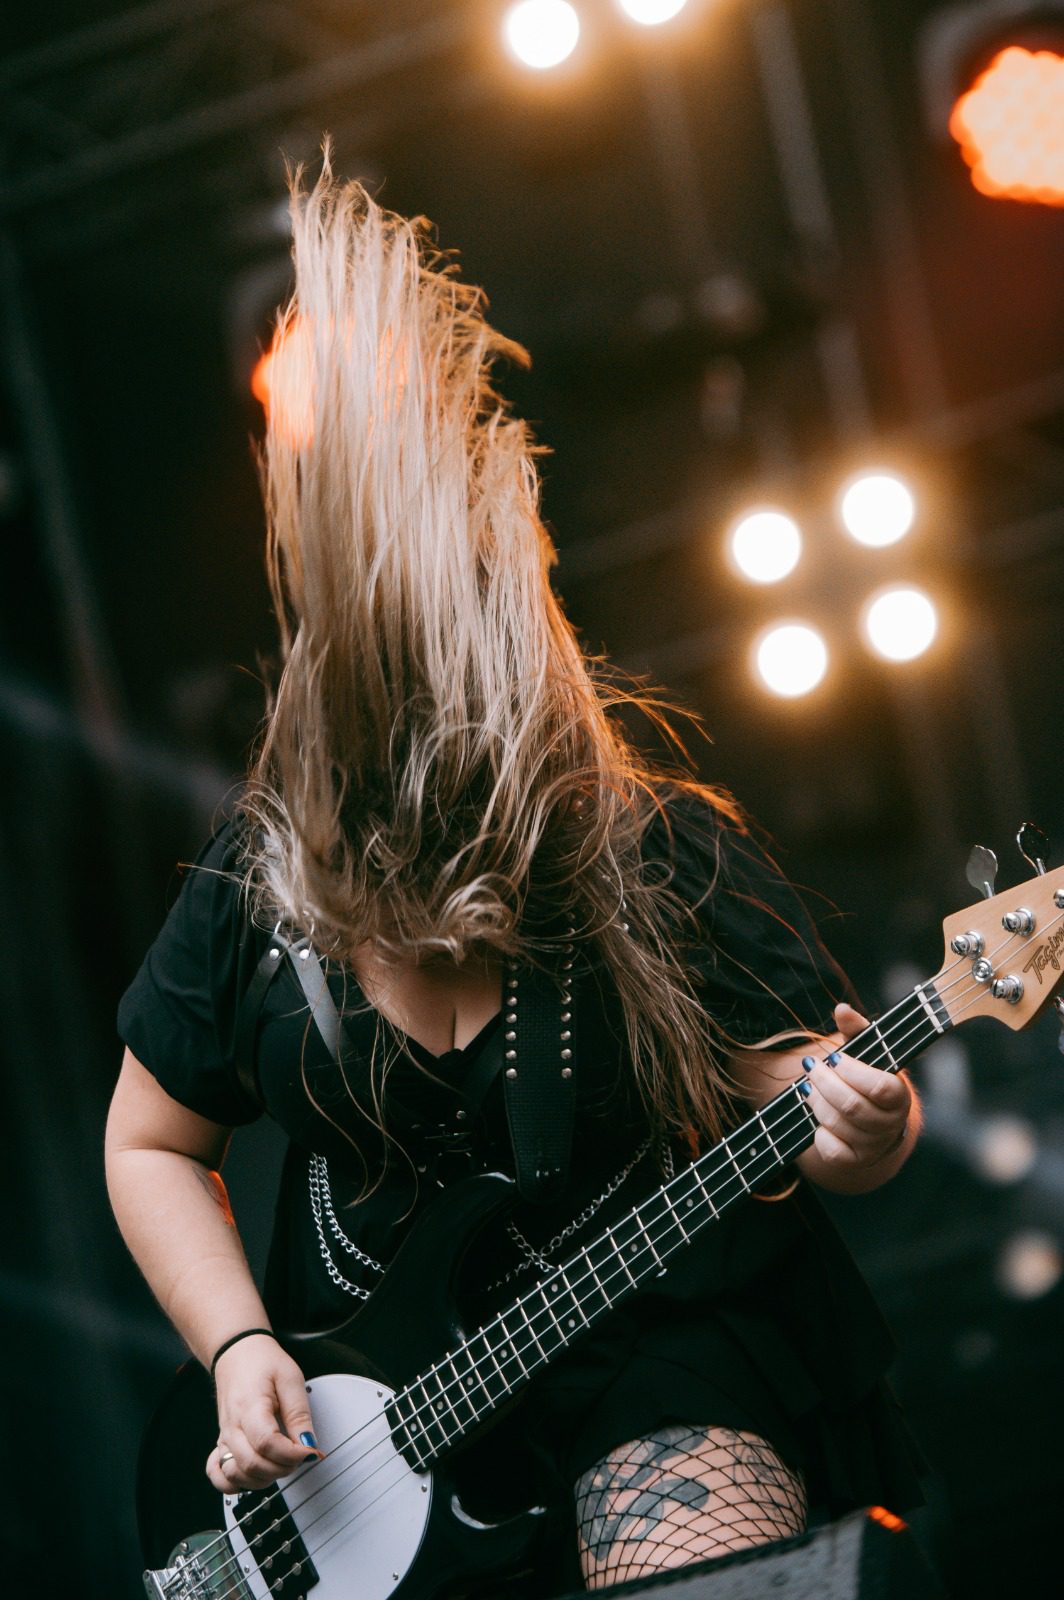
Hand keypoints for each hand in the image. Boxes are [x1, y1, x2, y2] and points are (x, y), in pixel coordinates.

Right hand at [207, 1334, 322, 1490]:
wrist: (237, 1352)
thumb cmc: (262, 1362)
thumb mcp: (290, 1378)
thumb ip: (299, 1413)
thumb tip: (308, 1444)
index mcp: (250, 1407)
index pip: (267, 1444)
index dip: (292, 1454)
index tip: (310, 1451)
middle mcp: (232, 1426)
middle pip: (252, 1464)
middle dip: (282, 1468)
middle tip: (300, 1455)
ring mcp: (224, 1437)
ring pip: (237, 1474)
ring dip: (263, 1478)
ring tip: (281, 1462)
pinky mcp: (222, 1443)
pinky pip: (218, 1474)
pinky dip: (233, 1484)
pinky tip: (252, 1477)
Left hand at [802, 1003, 911, 1170]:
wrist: (875, 1122)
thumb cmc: (868, 1079)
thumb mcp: (866, 1052)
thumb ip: (856, 1030)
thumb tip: (842, 1009)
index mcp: (899, 1095)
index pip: (881, 1087)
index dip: (853, 1072)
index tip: (835, 1058)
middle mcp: (891, 1124)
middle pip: (852, 1105)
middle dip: (824, 1083)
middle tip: (811, 1067)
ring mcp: (874, 1146)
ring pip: (838, 1124)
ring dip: (816, 1102)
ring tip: (809, 1086)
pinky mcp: (856, 1160)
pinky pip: (832, 1151)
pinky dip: (819, 1134)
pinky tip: (817, 1119)